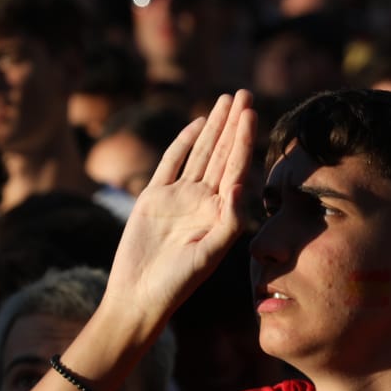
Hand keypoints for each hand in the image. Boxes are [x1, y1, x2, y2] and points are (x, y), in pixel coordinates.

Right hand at [100, 90, 254, 336]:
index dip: (244, 139)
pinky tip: (198, 124)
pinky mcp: (154, 197)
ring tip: (226, 99)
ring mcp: (180, 198)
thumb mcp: (208, 253)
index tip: (251, 112)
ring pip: (201, 153)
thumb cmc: (177, 283)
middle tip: (244, 93)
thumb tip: (239, 183)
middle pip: (223, 154)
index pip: (237, 168)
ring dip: (214, 126)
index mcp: (222, 214)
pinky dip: (184, 142)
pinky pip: (173, 162)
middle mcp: (204, 202)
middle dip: (234, 124)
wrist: (138, 296)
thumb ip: (228, 220)